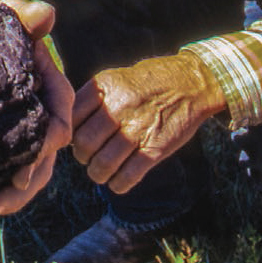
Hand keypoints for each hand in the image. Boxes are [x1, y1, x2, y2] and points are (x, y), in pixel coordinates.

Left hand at [0, 0, 73, 232]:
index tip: (19, 176)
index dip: (41, 155)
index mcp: (50, 94)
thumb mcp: (5, 16)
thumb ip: (24, 17)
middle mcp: (37, 122)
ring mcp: (14, 139)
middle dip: (11, 196)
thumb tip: (44, 15)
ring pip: (13, 184)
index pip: (57, 128)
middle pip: (38, 169)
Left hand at [70, 53, 224, 194]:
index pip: (73, 119)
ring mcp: (137, 129)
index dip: (71, 133)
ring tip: (100, 172)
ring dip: (97, 174)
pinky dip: (118, 184)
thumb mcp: (116, 78)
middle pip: (84, 144)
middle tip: (89, 157)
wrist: (190, 83)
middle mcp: (118, 108)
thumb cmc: (149, 82)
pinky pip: (128, 176)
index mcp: (104, 88)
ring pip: (102, 164)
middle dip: (82, 156)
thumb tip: (71, 127)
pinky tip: (117, 182)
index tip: (77, 138)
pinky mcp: (155, 149)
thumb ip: (93, 100)